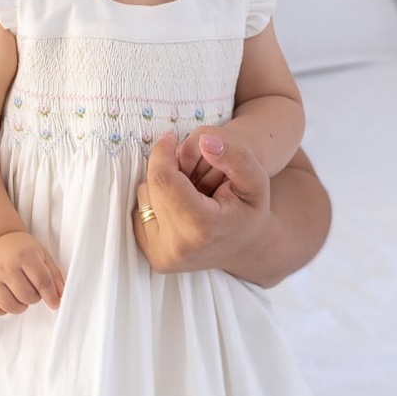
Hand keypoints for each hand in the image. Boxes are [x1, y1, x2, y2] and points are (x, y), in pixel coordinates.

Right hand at [0, 231, 63, 316]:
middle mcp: (5, 265)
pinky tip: (6, 298)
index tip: (54, 303)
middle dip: (34, 298)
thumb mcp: (43, 255)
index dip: (51, 296)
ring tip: (20, 295)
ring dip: (20, 306)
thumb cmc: (22, 250)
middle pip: (27, 297)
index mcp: (24, 255)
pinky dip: (1, 309)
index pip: (42, 282)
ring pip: (10, 306)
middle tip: (31, 290)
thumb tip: (60, 297)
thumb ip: (54, 276)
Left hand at [134, 130, 269, 275]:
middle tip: (191, 171)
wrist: (245, 247)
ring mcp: (162, 257)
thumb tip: (204, 141)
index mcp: (200, 228)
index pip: (162, 178)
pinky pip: (140, 213)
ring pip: (144, 197)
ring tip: (190, 193)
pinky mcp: (153, 258)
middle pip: (151, 186)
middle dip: (166, 169)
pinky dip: (157, 202)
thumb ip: (235, 156)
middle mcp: (176, 248)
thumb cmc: (249, 210)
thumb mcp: (255, 180)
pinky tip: (180, 208)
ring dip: (161, 186)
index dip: (163, 152)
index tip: (172, 137)